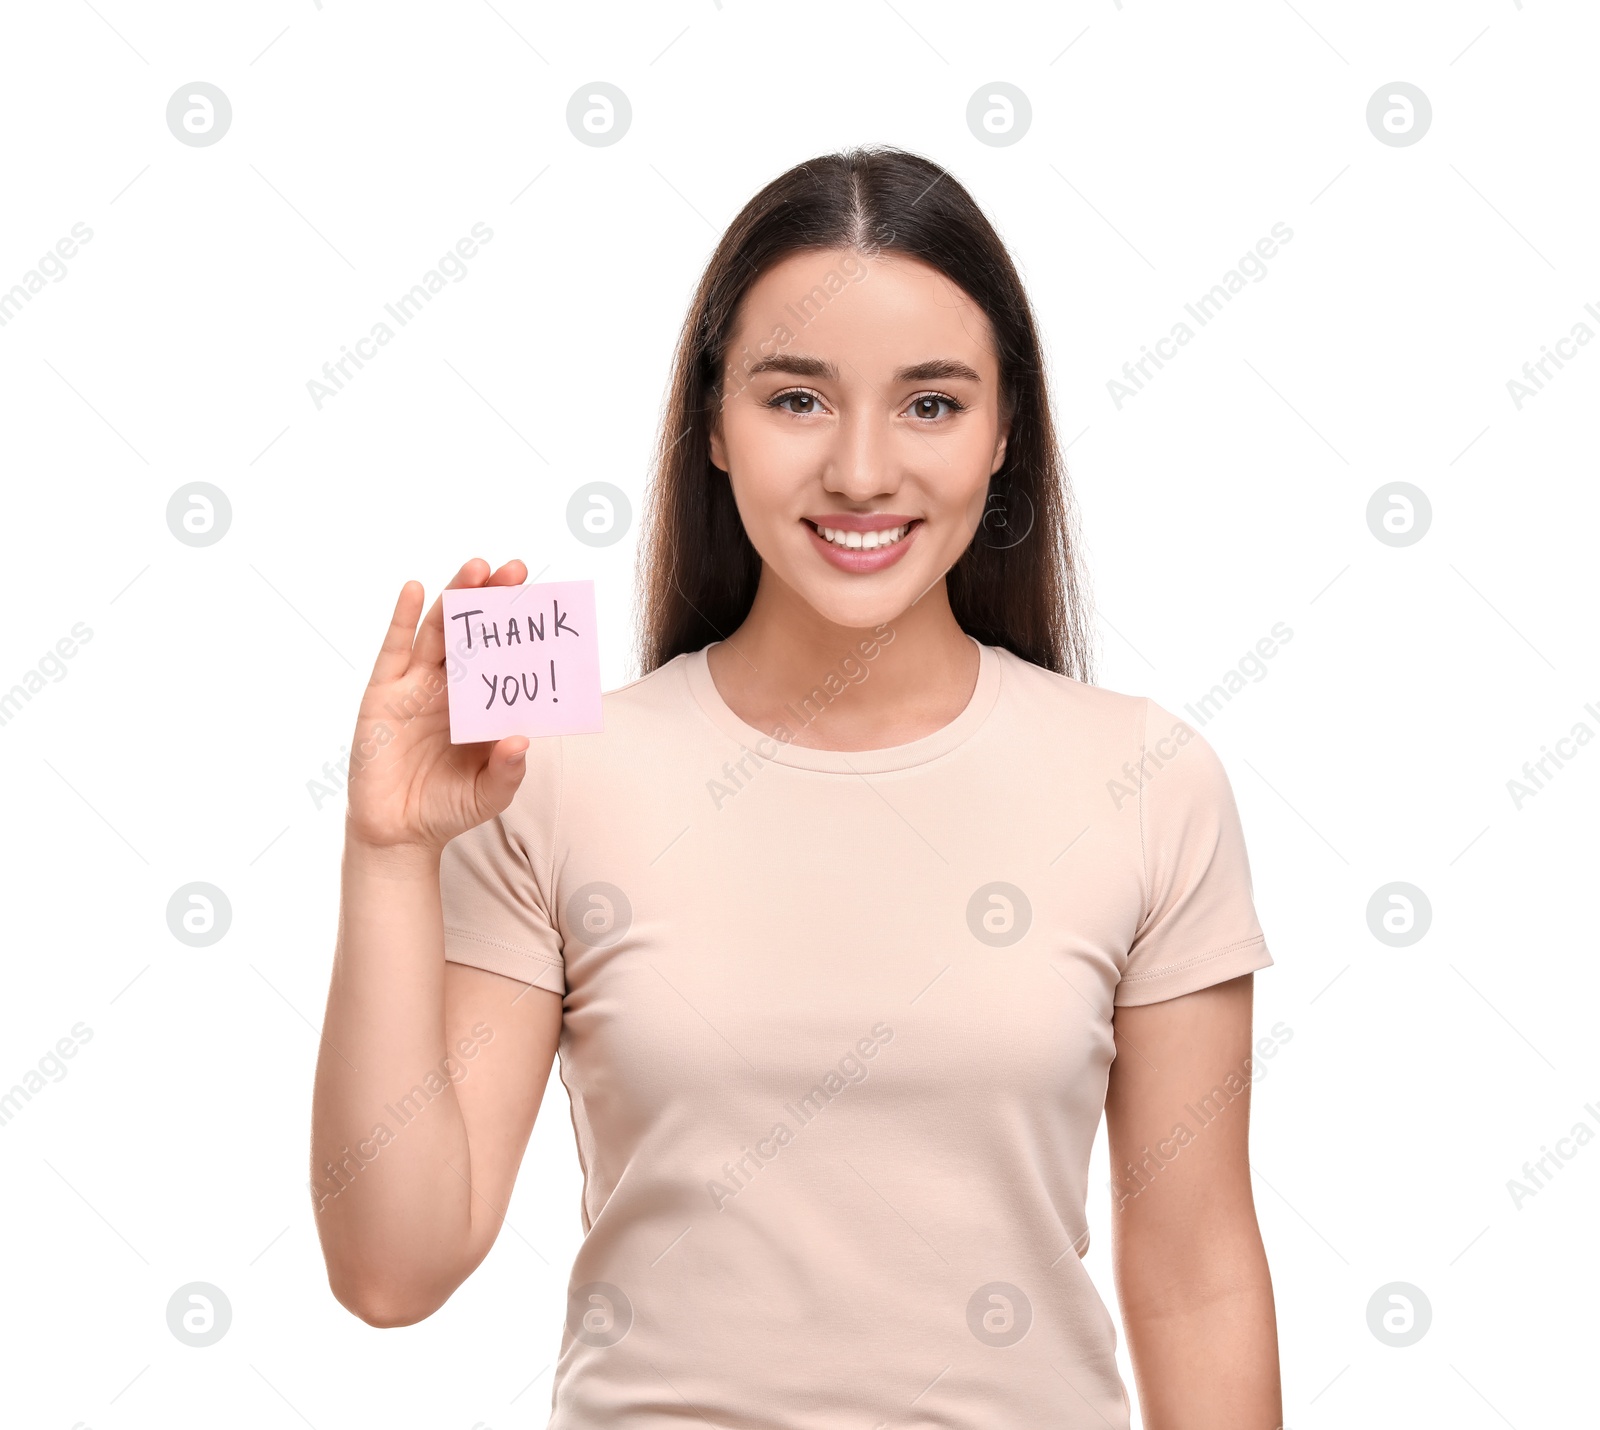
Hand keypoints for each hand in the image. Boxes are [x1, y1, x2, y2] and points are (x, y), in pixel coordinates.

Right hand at [344, 557, 531, 852]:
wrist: (399, 832)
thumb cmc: (448, 808)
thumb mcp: (488, 794)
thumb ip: (508, 770)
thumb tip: (523, 740)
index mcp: (483, 704)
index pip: (505, 657)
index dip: (520, 630)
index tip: (543, 601)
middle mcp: (452, 687)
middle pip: (474, 633)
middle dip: (494, 599)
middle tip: (516, 569)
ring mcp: (417, 686)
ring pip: (438, 631)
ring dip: (456, 597)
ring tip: (477, 569)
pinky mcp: (383, 693)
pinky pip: (394, 649)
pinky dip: (403, 617)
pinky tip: (415, 588)